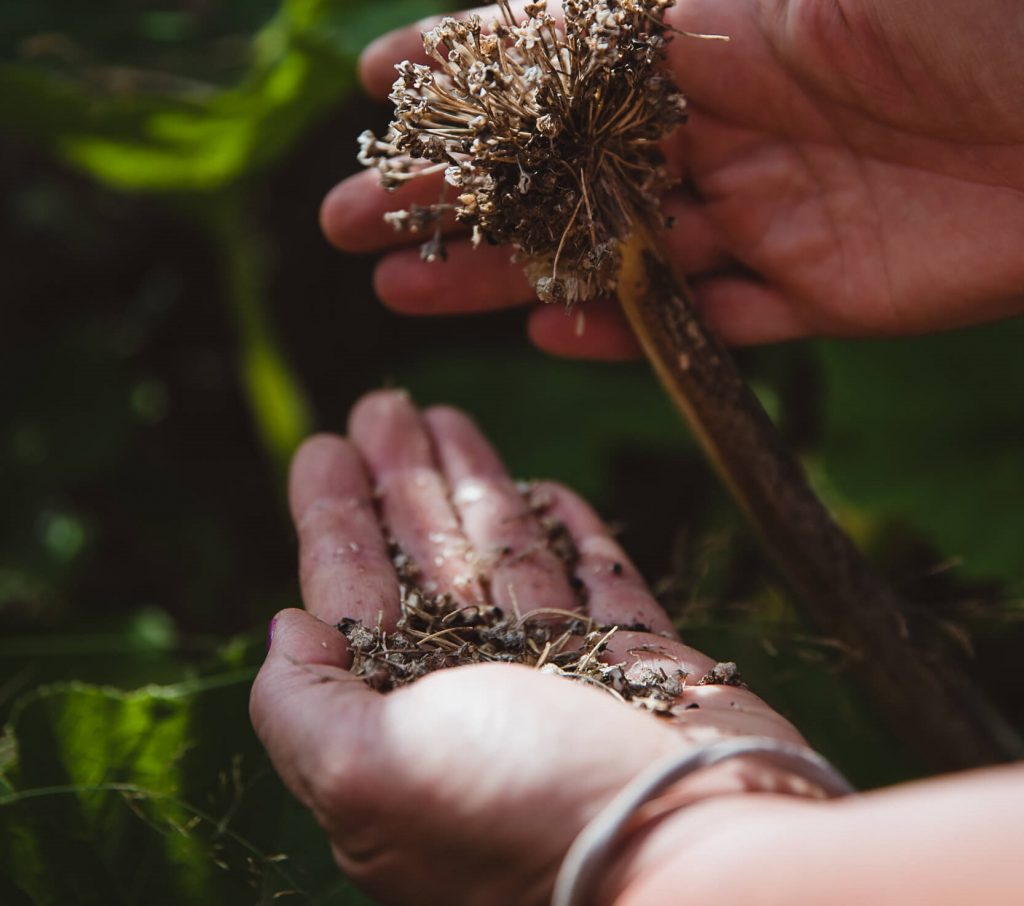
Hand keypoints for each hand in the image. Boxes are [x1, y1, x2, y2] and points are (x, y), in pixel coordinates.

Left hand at [250, 390, 810, 904]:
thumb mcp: (368, 772)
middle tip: (385, 404)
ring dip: (476, 483)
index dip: (334, 520)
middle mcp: (480, 698)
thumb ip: (302, 704)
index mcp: (404, 722)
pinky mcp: (643, 664)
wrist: (695, 857)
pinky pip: (598, 580)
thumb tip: (286, 628)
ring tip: (447, 414)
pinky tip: (543, 487)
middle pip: (429, 560)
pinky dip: (570, 534)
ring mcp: (566, 677)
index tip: (321, 448)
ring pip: (509, 558)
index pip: (353, 597)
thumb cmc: (521, 813)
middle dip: (403, 480)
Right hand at [321, 0, 1023, 355]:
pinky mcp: (817, 292)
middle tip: (352, 218)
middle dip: (453, 194)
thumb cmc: (988, 15)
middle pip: (564, 173)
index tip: (379, 88)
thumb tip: (573, 3)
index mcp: (726, 31)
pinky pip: (704, 322)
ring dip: (508, 274)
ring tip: (407, 287)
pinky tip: (548, 331)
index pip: (567, 56)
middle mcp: (733, 124)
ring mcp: (770, 215)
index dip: (471, 71)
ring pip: (610, 255)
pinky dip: (627, 333)